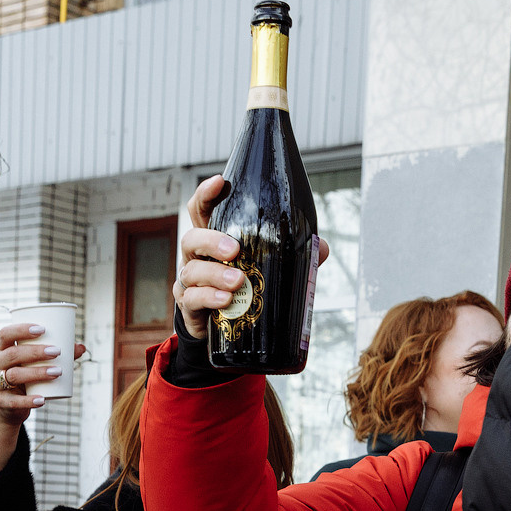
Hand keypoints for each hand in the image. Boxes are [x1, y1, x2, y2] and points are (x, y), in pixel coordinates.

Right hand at [0, 322, 84, 483]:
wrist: (7, 407)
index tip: (42, 329)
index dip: (22, 330)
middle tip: (57, 351)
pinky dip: (29, 401)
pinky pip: (15, 401)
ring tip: (58, 372)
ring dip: (37, 373)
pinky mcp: (1, 402)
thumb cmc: (23, 376)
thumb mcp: (32, 363)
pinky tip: (42, 399)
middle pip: (13, 354)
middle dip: (36, 352)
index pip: (5, 334)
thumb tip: (81, 347)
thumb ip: (54, 354)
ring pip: (15, 376)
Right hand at [172, 175, 330, 339]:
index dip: (206, 194)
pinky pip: (192, 298)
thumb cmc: (245, 288)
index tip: (219, 182)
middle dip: (211, 241)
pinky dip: (209, 298)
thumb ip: (292, 256)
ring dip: (215, 274)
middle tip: (234, 249)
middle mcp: (197, 257)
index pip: (202, 210)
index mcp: (214, 239)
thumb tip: (322, 248)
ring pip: (191, 270)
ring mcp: (190, 281)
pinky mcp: (189, 306)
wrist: (224, 328)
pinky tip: (225, 300)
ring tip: (238, 282)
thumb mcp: (266, 269)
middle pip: (191, 238)